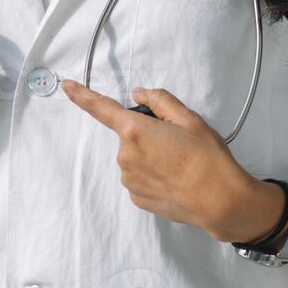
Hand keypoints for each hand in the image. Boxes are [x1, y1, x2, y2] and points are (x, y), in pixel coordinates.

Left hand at [62, 81, 282, 241]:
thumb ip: (160, 100)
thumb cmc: (207, 157)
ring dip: (151, 156)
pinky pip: (140, 178)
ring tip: (181, 164)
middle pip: (130, 135)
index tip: (67, 86)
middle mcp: (125, 156)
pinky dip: (154, 175)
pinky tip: (175, 180)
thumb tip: (138, 94)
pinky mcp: (137, 199)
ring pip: (135, 158)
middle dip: (148, 133)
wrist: (221, 202)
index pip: (101, 108)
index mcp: (135, 131)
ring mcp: (129, 180)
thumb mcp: (189, 119)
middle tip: (177, 141)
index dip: (82, 95)